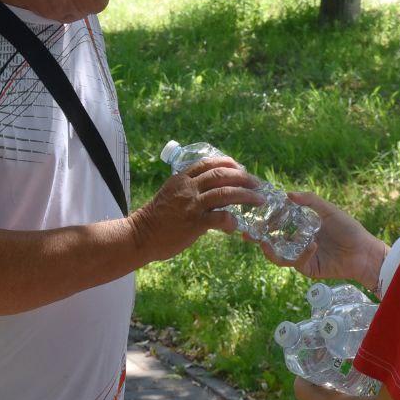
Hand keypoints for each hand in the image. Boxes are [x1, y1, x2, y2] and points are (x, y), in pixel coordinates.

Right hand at [130, 157, 263, 261]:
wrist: (140, 235)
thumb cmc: (156, 218)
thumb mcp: (171, 194)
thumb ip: (189, 190)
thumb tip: (213, 194)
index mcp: (182, 178)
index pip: (208, 163)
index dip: (228, 164)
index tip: (241, 168)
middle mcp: (188, 188)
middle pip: (221, 175)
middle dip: (243, 178)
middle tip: (257, 184)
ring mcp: (191, 205)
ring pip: (225, 193)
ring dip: (246, 196)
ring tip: (259, 200)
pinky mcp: (194, 223)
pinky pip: (220, 218)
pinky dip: (232, 220)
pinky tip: (235, 225)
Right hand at [255, 191, 386, 286]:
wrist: (364, 252)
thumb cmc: (348, 229)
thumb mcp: (328, 210)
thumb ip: (310, 201)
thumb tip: (288, 194)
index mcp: (299, 226)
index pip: (276, 223)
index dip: (264, 220)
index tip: (253, 213)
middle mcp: (297, 241)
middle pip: (272, 241)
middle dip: (258, 238)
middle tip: (247, 233)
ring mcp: (301, 256)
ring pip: (278, 255)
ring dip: (270, 250)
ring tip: (265, 243)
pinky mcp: (308, 269)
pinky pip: (297, 262)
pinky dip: (302, 253)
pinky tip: (312, 245)